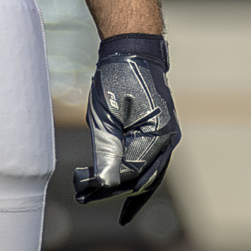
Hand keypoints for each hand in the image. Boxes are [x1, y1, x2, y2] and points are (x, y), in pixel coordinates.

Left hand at [73, 36, 180, 227]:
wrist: (133, 53)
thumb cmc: (117, 80)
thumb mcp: (106, 116)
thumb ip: (107, 151)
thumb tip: (104, 184)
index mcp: (158, 133)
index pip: (132, 172)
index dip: (107, 185)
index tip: (82, 191)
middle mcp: (168, 139)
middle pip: (142, 178)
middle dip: (112, 191)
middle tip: (84, 197)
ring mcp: (167, 137)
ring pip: (147, 174)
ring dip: (122, 187)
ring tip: (94, 195)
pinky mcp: (160, 134)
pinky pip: (149, 162)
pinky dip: (133, 175)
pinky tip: (117, 185)